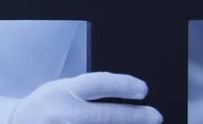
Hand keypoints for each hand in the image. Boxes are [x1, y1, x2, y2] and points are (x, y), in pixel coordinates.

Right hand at [8, 72, 161, 123]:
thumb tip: (126, 95)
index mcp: (65, 91)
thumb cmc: (47, 106)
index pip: (98, 84)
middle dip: (134, 117)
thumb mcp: (64, 89)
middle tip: (155, 116)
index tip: (143, 89)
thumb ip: (90, 92)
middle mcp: (64, 113)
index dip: (122, 85)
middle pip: (105, 116)